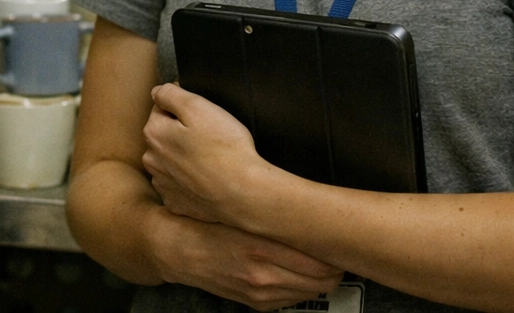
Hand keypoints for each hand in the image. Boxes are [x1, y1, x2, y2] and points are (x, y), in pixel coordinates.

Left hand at [143, 82, 263, 222]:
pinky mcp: (176, 203)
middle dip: (182, 132)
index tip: (203, 116)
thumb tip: (157, 92)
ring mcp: (163, 184)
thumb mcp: (198, 107)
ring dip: (184, 157)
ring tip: (210, 158)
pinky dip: (190, 180)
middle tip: (210, 137)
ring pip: (171, 160)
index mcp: (154, 133)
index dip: (184, 108)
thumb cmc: (225, 149)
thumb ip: (171, 94)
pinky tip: (207, 179)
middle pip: (165, 135)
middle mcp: (152, 160)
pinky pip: (180, 184)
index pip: (162, 108)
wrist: (244, 194)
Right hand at [149, 209, 344, 310]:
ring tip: (321, 259)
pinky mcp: (255, 303)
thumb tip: (309, 213)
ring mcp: (260, 293)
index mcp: (260, 247)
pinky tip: (298, 271)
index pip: (319, 259)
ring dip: (321, 278)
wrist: (175, 249)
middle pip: (323, 280)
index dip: (335, 249)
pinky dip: (301, 287)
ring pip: (312, 292)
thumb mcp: (239, 210)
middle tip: (336, 248)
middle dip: (334, 265)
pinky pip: (293, 299)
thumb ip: (274, 214)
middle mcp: (262, 276)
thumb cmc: (204, 222)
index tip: (339, 238)